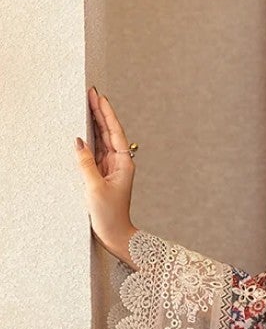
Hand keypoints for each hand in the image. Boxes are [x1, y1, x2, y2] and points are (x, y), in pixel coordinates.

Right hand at [74, 86, 136, 263]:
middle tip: (91, 93)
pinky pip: (96, 151)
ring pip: (102, 139)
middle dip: (100, 112)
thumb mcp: (95, 187)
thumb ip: (86, 163)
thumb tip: (79, 142)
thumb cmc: (110, 215)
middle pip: (109, 132)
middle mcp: (119, 163)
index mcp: (123, 164)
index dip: (106, 114)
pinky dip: (90, 138)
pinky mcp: (103, 174)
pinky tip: (84, 128)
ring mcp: (111, 168)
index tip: (99, 97)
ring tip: (87, 103)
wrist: (116, 235)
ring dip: (95, 122)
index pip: (115, 132)